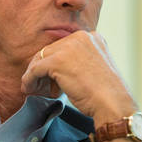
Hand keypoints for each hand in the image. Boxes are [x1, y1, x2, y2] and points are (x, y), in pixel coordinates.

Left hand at [20, 30, 134, 122]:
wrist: (113, 104)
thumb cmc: (106, 94)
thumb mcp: (95, 69)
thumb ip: (79, 62)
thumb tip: (58, 70)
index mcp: (92, 37)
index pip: (64, 46)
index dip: (55, 63)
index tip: (51, 79)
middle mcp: (81, 37)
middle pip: (51, 50)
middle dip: (43, 68)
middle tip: (39, 85)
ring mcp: (69, 47)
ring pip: (41, 58)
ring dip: (34, 75)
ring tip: (33, 89)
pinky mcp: (57, 61)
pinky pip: (35, 70)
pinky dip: (29, 80)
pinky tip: (28, 89)